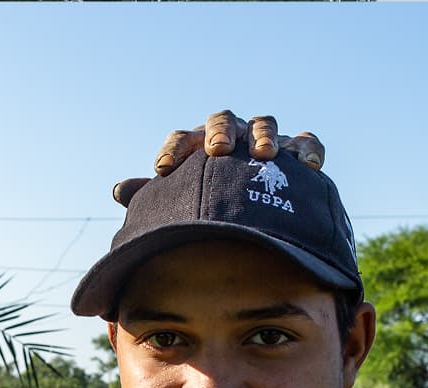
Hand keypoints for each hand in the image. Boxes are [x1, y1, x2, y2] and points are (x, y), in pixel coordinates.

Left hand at [114, 109, 326, 205]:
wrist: (252, 226)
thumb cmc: (205, 214)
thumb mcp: (177, 208)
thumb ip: (149, 198)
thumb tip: (119, 189)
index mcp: (198, 148)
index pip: (182, 138)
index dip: (172, 150)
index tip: (163, 171)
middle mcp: (231, 138)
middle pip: (223, 120)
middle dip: (219, 132)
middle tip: (217, 151)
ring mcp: (263, 142)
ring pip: (263, 123)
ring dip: (263, 135)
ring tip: (263, 155)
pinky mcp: (296, 153)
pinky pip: (306, 141)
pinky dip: (308, 150)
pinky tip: (308, 167)